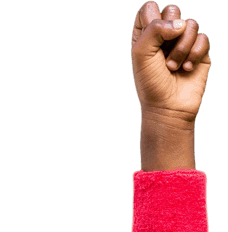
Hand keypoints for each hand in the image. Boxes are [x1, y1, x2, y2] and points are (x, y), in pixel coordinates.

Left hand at [131, 2, 210, 122]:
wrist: (168, 109)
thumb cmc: (151, 84)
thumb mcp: (141, 53)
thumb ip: (154, 28)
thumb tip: (181, 24)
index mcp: (147, 33)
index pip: (150, 8)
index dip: (152, 19)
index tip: (150, 41)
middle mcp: (165, 34)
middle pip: (173, 10)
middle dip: (169, 34)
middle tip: (164, 57)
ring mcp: (184, 42)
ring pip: (191, 24)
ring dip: (182, 48)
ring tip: (174, 67)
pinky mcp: (200, 52)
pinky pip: (204, 38)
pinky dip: (195, 54)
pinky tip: (187, 68)